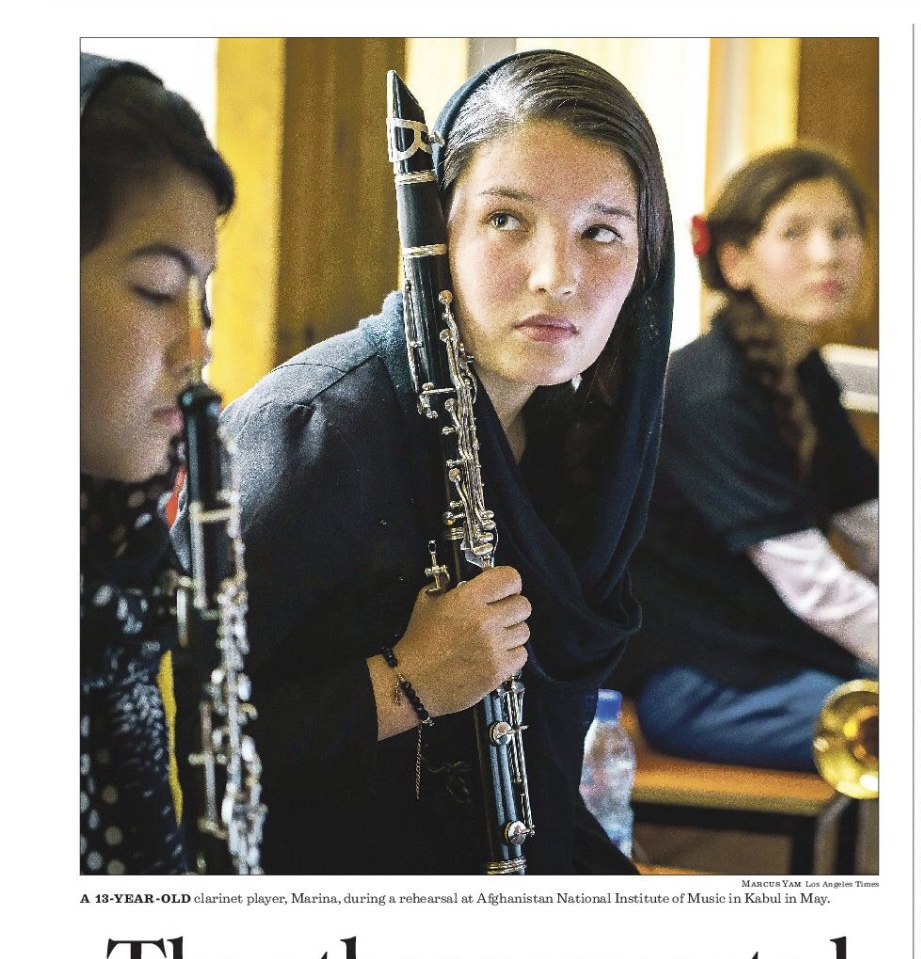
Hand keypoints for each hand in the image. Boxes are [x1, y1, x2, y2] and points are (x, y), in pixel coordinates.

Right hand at [394, 565, 530, 716]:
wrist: (412, 683)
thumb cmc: (418, 642)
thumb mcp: (427, 601)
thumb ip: (449, 586)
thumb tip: (470, 580)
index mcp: (468, 599)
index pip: (510, 578)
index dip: (508, 583)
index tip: (501, 590)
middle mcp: (485, 620)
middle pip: (523, 605)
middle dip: (511, 608)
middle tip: (498, 615)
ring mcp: (494, 647)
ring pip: (524, 630)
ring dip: (511, 632)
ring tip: (494, 638)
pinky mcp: (499, 670)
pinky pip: (521, 654)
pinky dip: (511, 654)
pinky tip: (495, 655)